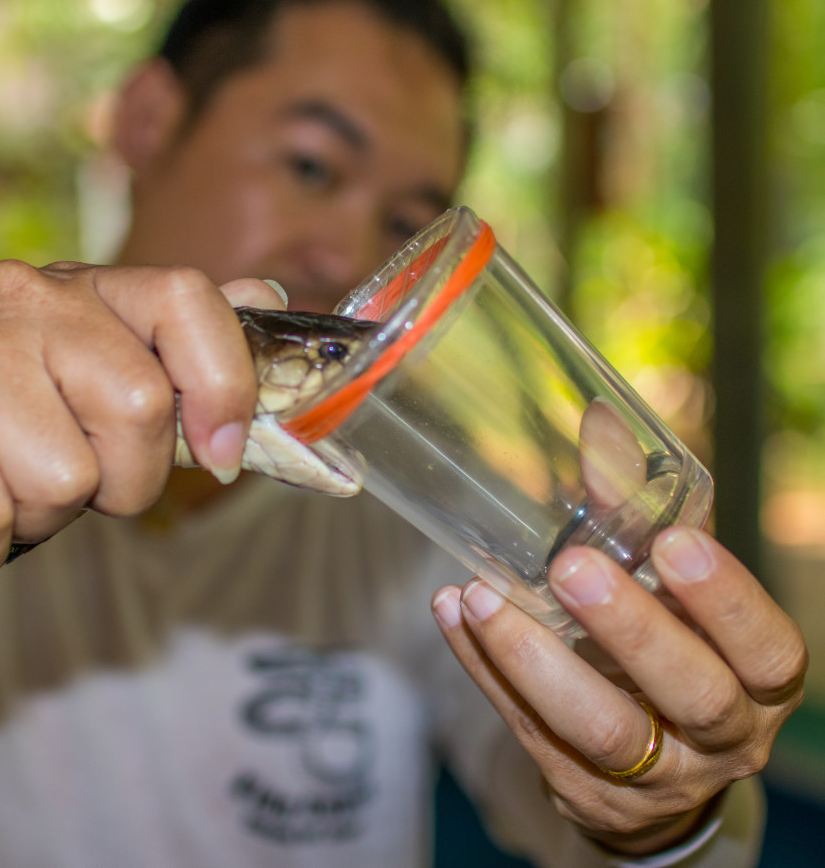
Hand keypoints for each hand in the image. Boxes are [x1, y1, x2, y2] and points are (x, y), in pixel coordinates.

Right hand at [0, 260, 284, 577]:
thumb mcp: (85, 386)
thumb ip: (175, 351)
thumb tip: (269, 294)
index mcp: (81, 290)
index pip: (188, 298)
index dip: (225, 384)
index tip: (221, 454)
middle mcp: (22, 298)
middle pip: (139, 406)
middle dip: (121, 482)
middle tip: (69, 484)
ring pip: (66, 477)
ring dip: (39, 518)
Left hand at [431, 528, 805, 854]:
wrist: (657, 770)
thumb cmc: (674, 651)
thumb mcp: (679, 598)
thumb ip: (647, 522)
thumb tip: (598, 427)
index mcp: (762, 683)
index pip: (767, 649)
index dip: (727, 600)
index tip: (674, 543)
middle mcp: (723, 737)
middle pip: (692, 692)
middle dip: (630, 628)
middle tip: (570, 567)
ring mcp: (655, 778)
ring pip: (599, 729)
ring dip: (532, 660)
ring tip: (479, 597)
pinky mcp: (584, 791)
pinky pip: (528, 730)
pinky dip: (484, 670)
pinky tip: (452, 615)